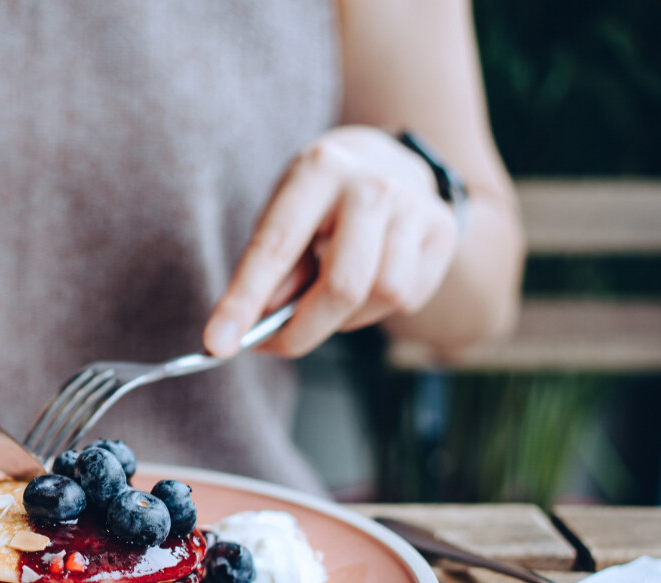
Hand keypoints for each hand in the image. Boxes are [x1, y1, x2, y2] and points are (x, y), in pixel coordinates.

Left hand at [203, 125, 459, 357]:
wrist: (385, 161)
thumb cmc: (319, 201)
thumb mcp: (283, 214)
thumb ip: (273, 268)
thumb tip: (262, 322)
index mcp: (318, 170)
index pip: (275, 248)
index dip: (243, 301)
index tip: (217, 343)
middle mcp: (372, 184)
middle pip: (342, 286)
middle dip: (302, 331)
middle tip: (276, 343)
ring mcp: (414, 206)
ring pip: (381, 297)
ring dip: (345, 317)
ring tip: (329, 295)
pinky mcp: (442, 230)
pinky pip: (406, 298)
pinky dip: (375, 307)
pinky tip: (366, 281)